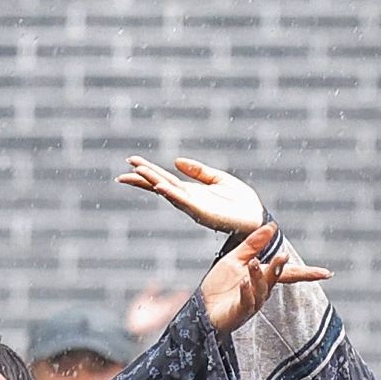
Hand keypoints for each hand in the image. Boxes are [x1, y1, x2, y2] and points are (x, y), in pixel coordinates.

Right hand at [120, 154, 265, 237]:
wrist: (257, 218)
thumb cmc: (241, 202)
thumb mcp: (219, 179)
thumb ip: (198, 171)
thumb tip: (176, 161)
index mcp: (191, 191)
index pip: (164, 179)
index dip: (148, 171)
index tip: (131, 162)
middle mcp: (189, 200)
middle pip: (160, 186)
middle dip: (143, 179)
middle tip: (123, 172)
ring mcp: (194, 207)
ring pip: (169, 192)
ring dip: (154, 182)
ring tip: (138, 172)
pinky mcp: (204, 213)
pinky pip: (185, 202)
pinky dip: (172, 194)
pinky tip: (161, 186)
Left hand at [198, 225, 325, 340]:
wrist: (201, 310)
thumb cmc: (219, 287)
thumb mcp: (235, 259)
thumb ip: (253, 244)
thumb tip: (272, 225)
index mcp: (263, 279)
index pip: (289, 274)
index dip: (308, 274)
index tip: (327, 273)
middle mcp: (261, 292)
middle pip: (275, 279)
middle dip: (279, 268)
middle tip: (283, 256)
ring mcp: (251, 304)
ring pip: (261, 289)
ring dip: (258, 276)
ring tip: (253, 262)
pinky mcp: (238, 313)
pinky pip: (245, 301)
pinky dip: (245, 291)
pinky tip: (242, 281)